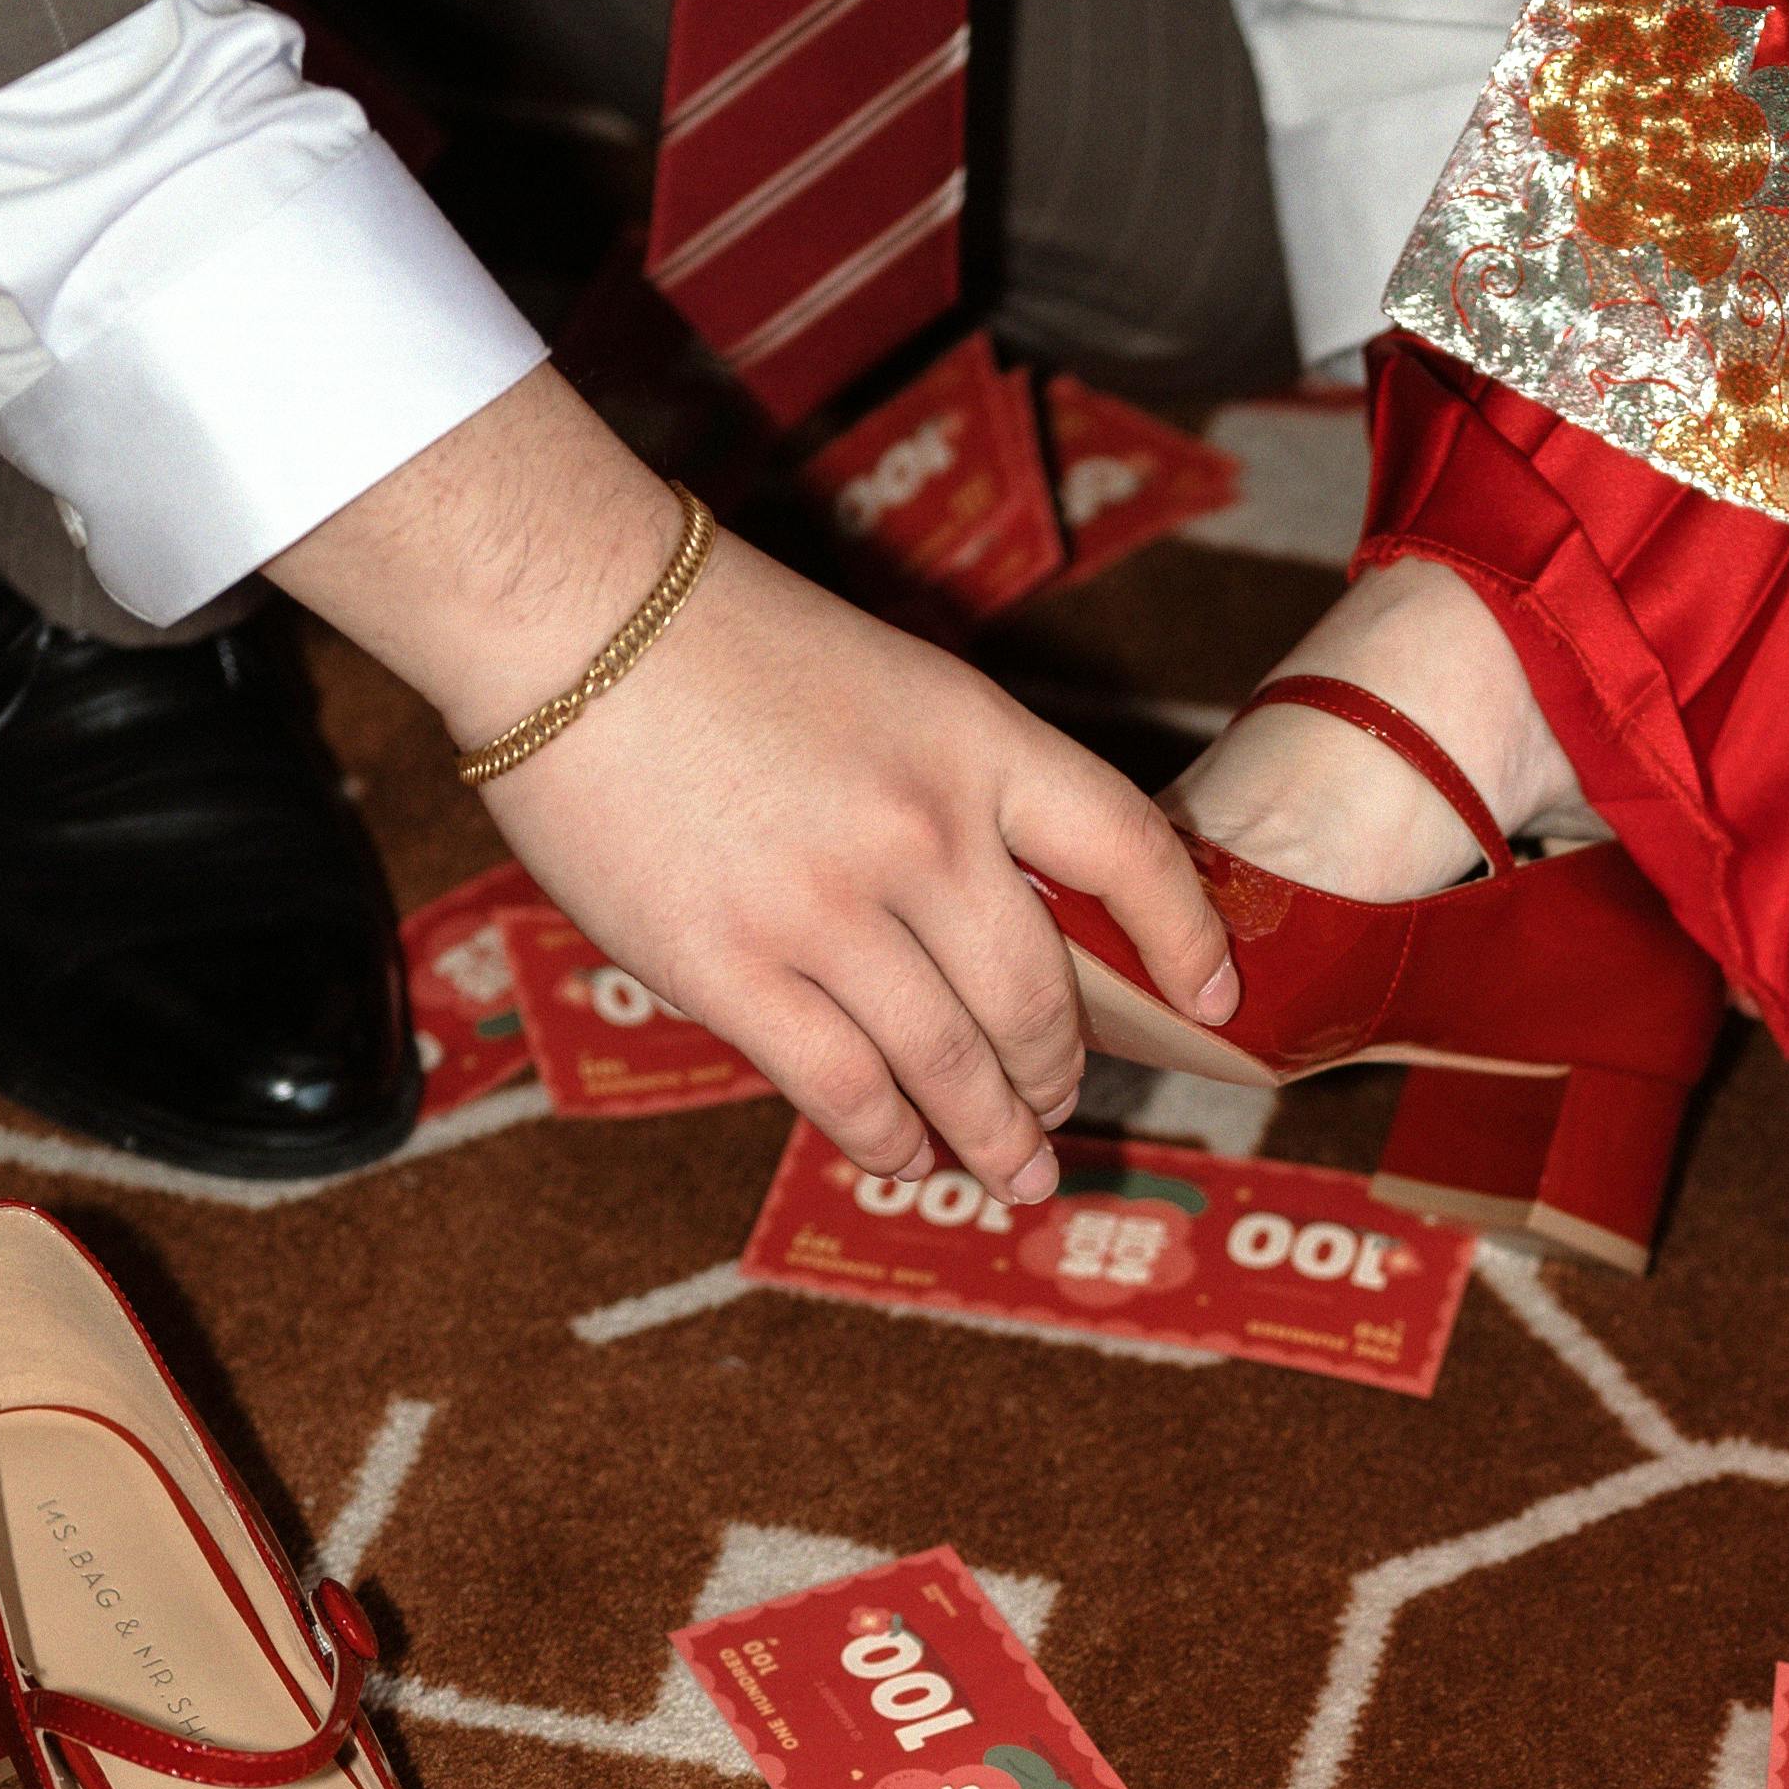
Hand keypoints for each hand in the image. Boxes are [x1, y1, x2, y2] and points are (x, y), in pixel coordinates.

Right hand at [274, 365, 1238, 1197]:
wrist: (574, 617)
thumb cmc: (721, 640)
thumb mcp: (890, 682)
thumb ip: (954, 785)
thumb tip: (994, 916)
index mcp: (977, 741)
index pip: (1131, 849)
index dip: (1187, 935)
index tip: (1215, 997)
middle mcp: (925, 832)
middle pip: (1040, 995)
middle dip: (1058, 1073)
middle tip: (1060, 1110)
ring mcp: (830, 909)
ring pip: (949, 1066)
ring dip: (990, 1134)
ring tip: (1011, 1170)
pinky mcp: (733, 969)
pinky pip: (843, 1088)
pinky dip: (888, 1138)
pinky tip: (904, 1156)